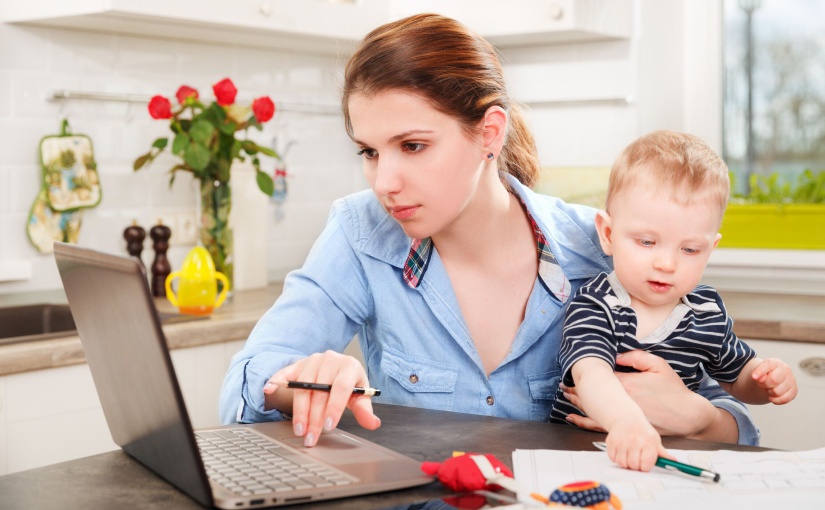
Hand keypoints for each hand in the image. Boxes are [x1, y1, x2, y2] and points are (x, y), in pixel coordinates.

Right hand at [263, 350, 380, 446]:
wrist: (337, 367)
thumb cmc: (349, 383)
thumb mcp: (360, 394)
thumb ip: (365, 410)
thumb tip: (373, 424)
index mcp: (349, 366)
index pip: (341, 387)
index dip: (334, 407)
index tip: (328, 426)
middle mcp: (330, 360)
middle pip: (319, 390)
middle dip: (314, 417)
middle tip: (310, 437)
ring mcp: (312, 361)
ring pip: (303, 386)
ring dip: (299, 410)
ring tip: (299, 429)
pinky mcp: (297, 364)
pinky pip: (285, 373)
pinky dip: (276, 381)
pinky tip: (268, 390)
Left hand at [564, 351, 718, 437]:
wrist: (686, 415)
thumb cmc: (673, 389)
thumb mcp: (658, 366)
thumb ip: (636, 357)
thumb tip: (615, 355)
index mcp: (627, 383)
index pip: (600, 376)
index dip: (585, 372)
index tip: (574, 368)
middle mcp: (621, 400)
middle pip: (593, 393)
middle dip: (576, 388)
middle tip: (563, 383)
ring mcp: (621, 415)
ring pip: (593, 409)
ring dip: (577, 402)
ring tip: (565, 396)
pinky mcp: (624, 427)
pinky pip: (599, 425)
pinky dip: (584, 421)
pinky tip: (573, 417)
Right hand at [605, 417, 670, 471]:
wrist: (626, 418)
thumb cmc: (642, 431)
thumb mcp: (654, 440)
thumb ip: (662, 453)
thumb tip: (674, 462)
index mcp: (648, 442)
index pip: (646, 464)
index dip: (646, 466)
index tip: (645, 463)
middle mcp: (634, 441)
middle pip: (633, 465)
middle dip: (635, 465)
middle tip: (636, 458)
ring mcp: (621, 441)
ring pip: (622, 463)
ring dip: (625, 462)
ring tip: (629, 455)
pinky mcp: (611, 442)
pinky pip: (613, 458)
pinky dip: (616, 457)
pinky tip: (621, 451)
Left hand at [751, 358, 797, 404]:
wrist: (771, 378)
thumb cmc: (764, 374)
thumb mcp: (758, 371)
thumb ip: (758, 373)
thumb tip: (761, 379)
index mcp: (775, 362)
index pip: (767, 366)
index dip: (759, 372)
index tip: (753, 377)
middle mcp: (786, 369)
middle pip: (773, 380)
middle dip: (764, 385)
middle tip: (762, 384)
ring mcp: (792, 380)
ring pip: (778, 392)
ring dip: (769, 393)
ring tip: (768, 389)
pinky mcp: (794, 390)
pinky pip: (784, 399)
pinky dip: (775, 400)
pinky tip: (772, 397)